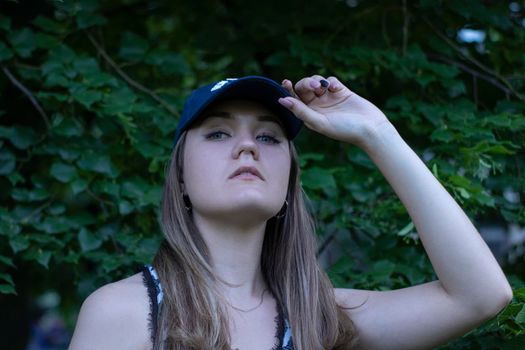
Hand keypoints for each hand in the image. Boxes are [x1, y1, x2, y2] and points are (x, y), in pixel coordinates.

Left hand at [278, 75, 392, 147]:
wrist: (370, 128)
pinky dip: (330, 82)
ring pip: (315, 81)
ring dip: (317, 81)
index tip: (285, 82)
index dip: (288, 90)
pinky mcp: (341, 91)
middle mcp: (317, 106)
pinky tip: (336, 89)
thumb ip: (300, 111)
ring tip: (324, 87)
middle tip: (316, 87)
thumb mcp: (320, 122)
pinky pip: (330, 80)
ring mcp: (328, 98)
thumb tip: (282, 100)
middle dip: (307, 84)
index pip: (294, 99)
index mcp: (309, 115)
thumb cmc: (344, 130)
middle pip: (303, 88)